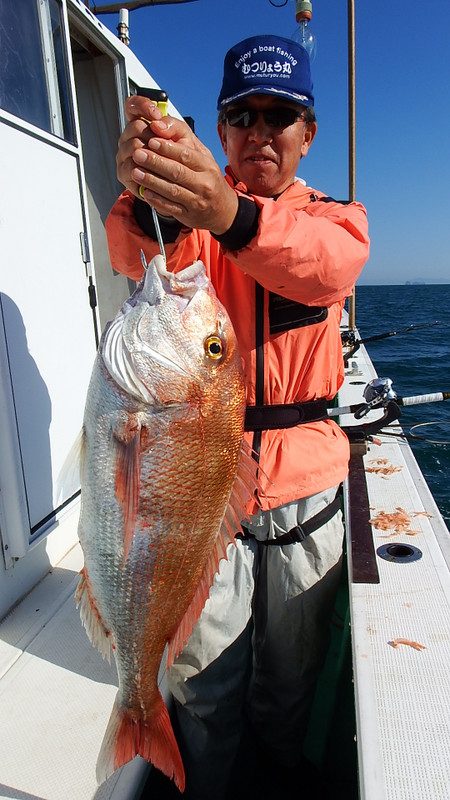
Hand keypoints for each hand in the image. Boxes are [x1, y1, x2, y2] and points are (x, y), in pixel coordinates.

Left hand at [116, 95, 237, 234]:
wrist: (223, 210)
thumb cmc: (208, 178)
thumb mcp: (203, 156)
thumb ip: (183, 140)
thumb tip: (160, 126)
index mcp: (207, 166)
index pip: (186, 155)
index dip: (167, 148)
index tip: (151, 140)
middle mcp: (204, 184)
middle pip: (177, 172)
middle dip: (155, 162)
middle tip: (138, 154)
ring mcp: (197, 201)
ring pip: (172, 190)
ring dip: (152, 181)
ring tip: (136, 172)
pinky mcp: (188, 215)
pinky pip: (170, 207)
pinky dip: (157, 200)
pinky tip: (145, 192)